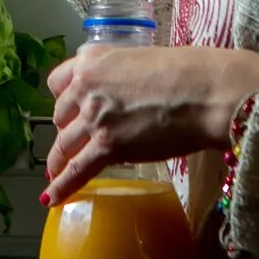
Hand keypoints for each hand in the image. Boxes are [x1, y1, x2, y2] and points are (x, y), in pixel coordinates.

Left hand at [38, 43, 258, 206]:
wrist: (206, 91)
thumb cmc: (189, 71)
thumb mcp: (142, 60)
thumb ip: (121, 77)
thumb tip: (125, 96)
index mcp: (92, 59)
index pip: (58, 82)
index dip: (64, 100)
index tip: (69, 111)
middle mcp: (85, 86)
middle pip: (61, 116)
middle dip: (67, 130)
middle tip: (75, 141)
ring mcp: (94, 117)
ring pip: (65, 144)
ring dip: (60, 160)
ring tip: (54, 173)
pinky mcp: (108, 145)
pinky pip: (78, 170)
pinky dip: (62, 187)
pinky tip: (51, 199)